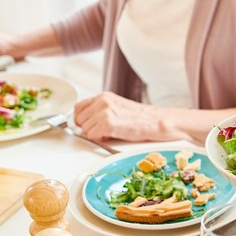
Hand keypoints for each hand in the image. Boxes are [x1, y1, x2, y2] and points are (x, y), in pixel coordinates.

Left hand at [73, 92, 187, 142]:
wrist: (157, 122)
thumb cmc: (141, 118)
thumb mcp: (118, 108)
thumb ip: (101, 111)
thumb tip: (85, 123)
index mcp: (104, 96)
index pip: (78, 107)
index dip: (81, 119)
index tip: (86, 125)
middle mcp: (103, 102)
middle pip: (79, 119)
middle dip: (88, 128)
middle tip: (102, 131)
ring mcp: (105, 112)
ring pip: (84, 128)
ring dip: (95, 134)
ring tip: (110, 133)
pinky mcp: (108, 124)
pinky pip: (91, 136)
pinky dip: (100, 139)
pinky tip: (112, 136)